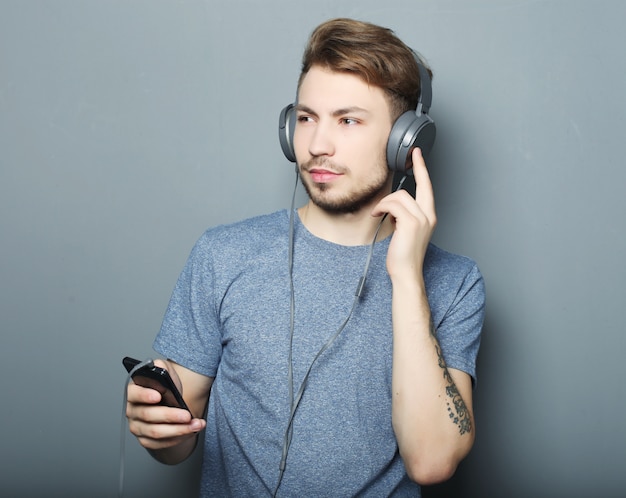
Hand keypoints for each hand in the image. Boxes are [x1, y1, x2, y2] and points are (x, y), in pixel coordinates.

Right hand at [126, 360, 205, 450]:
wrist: (170, 403)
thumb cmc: (166, 388)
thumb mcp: (165, 371)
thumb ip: (161, 366)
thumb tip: (158, 367)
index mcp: (134, 392)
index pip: (134, 394)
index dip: (145, 395)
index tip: (158, 395)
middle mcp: (132, 411)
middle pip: (148, 415)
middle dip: (170, 416)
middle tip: (187, 415)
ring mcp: (137, 427)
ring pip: (156, 432)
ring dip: (178, 430)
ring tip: (195, 425)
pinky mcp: (146, 440)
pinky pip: (160, 444)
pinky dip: (178, 438)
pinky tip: (190, 431)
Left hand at [372, 147, 436, 278]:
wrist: (406, 272)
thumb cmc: (403, 254)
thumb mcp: (405, 231)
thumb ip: (403, 215)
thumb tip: (392, 204)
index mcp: (429, 216)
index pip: (428, 188)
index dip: (423, 170)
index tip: (418, 155)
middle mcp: (429, 215)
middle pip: (421, 185)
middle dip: (418, 167)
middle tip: (412, 154)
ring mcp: (422, 219)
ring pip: (400, 196)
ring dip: (386, 202)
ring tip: (379, 213)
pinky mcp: (411, 223)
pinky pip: (393, 205)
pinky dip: (382, 208)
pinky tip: (378, 215)